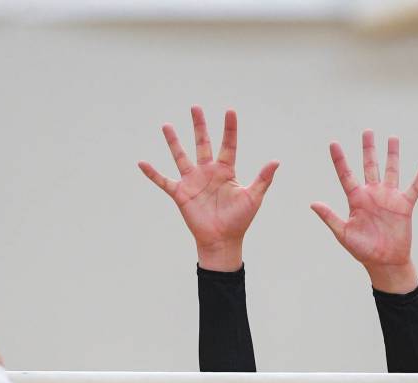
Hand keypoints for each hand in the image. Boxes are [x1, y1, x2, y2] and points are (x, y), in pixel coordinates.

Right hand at [139, 106, 278, 271]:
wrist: (222, 241)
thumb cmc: (239, 221)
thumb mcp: (253, 198)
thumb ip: (263, 179)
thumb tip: (276, 161)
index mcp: (226, 171)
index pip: (228, 144)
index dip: (229, 128)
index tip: (230, 111)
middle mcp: (208, 172)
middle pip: (202, 143)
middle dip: (199, 126)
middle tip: (195, 107)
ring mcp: (193, 182)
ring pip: (181, 156)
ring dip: (174, 141)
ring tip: (166, 125)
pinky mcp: (181, 194)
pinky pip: (163, 181)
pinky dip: (152, 173)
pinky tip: (142, 163)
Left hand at [310, 132, 417, 292]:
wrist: (384, 262)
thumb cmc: (362, 250)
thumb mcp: (343, 233)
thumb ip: (329, 217)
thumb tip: (312, 203)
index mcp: (356, 200)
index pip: (346, 175)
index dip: (339, 159)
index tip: (333, 143)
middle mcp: (373, 195)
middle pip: (370, 166)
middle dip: (368, 149)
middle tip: (367, 131)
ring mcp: (389, 198)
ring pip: (391, 170)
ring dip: (392, 155)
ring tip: (393, 138)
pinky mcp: (405, 205)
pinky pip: (415, 186)